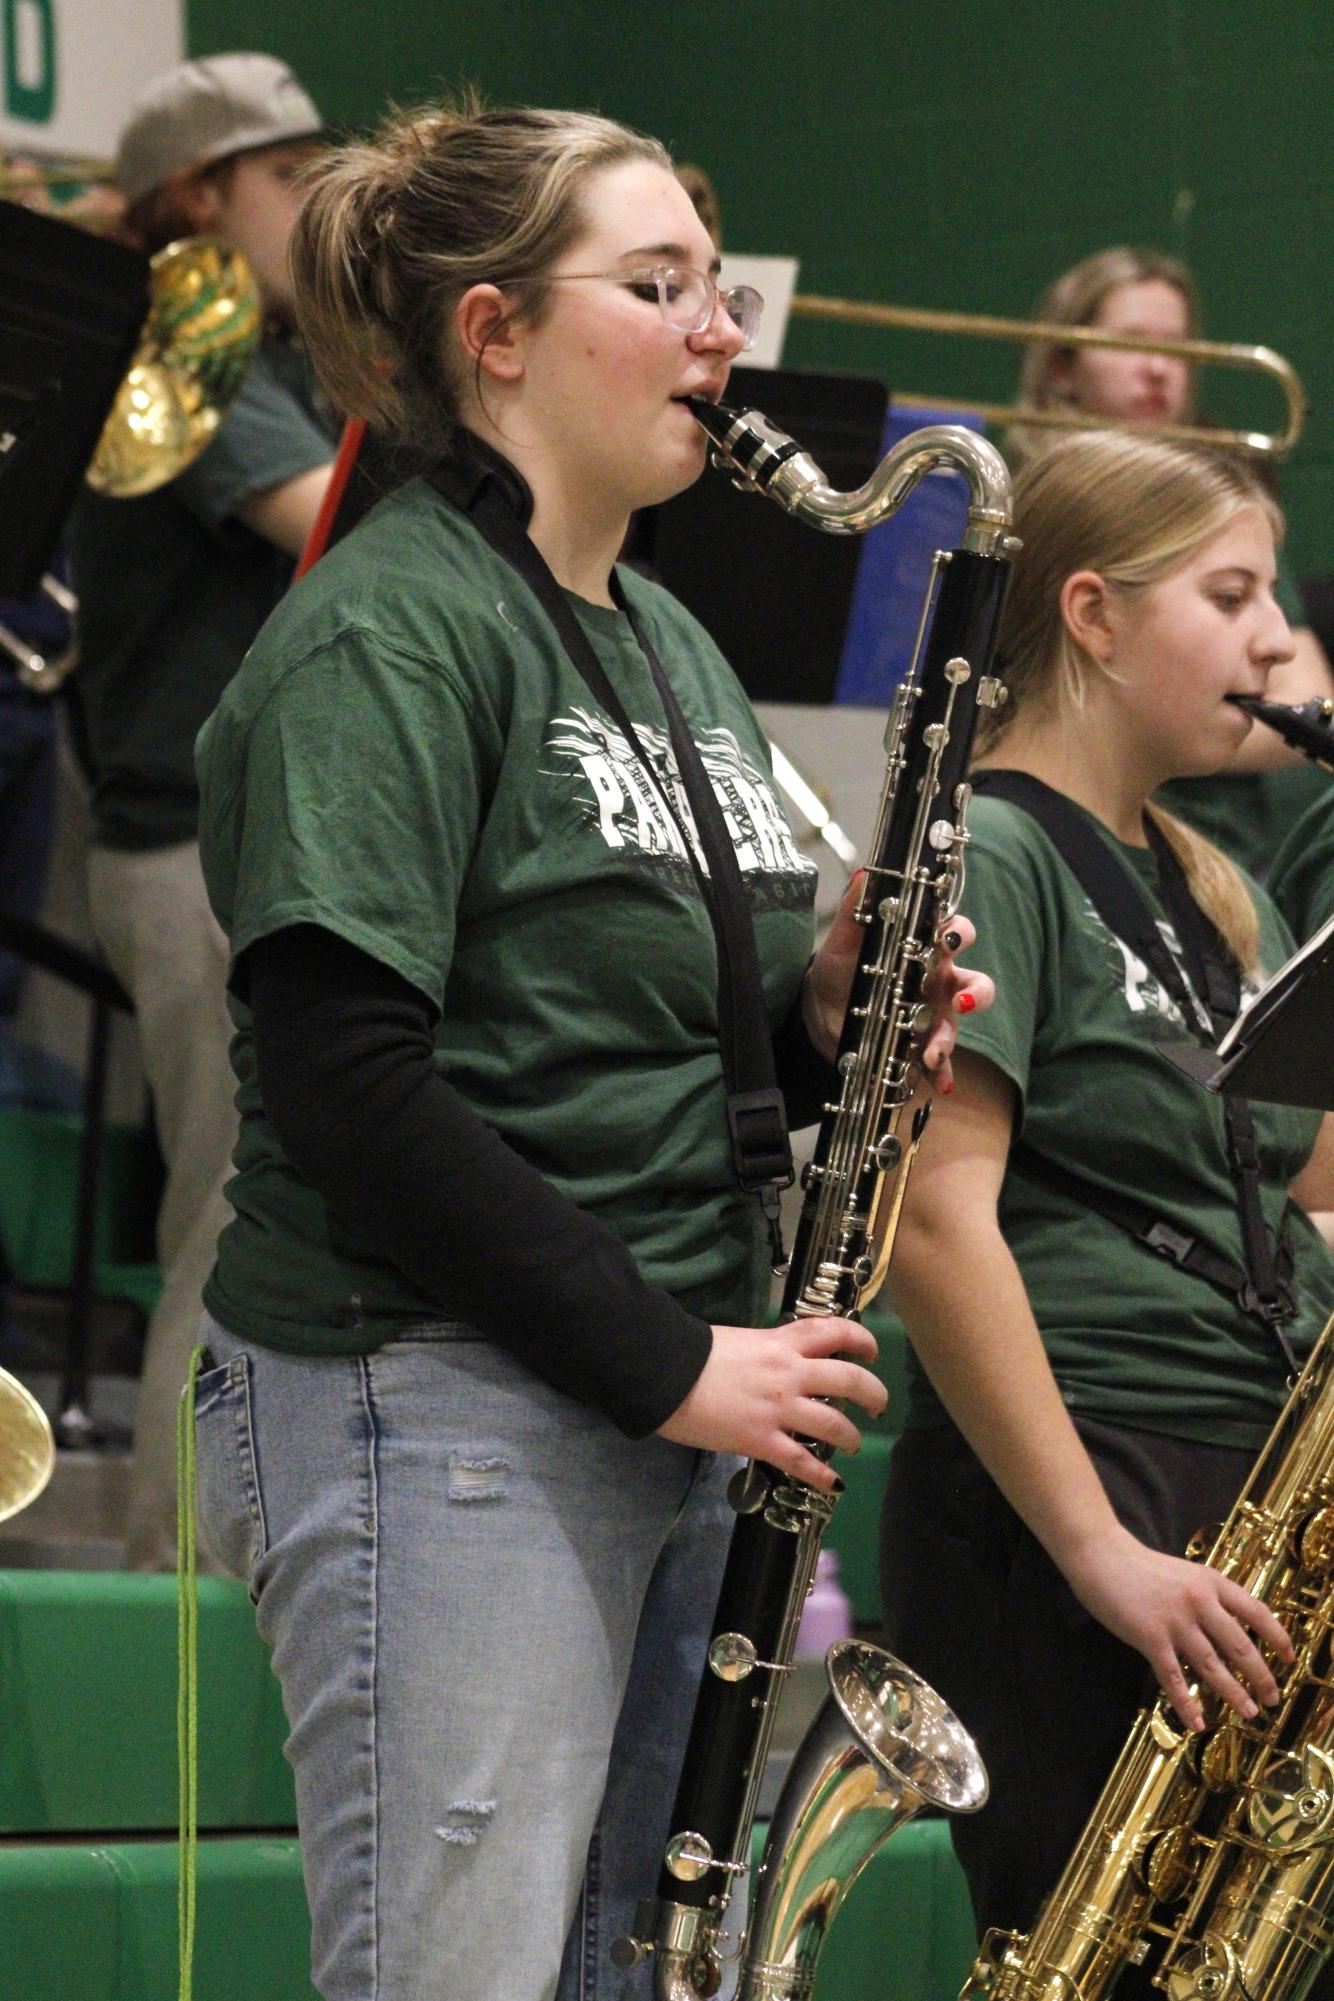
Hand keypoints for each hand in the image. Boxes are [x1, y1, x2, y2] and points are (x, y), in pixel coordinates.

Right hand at [657, 1316, 887, 1489]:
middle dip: (873, 1393)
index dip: (861, 1341)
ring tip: (855, 1443)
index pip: (835, 1332)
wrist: (666, 1374)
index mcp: (782, 1343)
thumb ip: (770, 1350)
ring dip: (853, 1436)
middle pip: (849, 1379)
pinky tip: (834, 1483)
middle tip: (878, 1405)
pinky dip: (823, 1475)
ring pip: (835, 1423)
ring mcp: (778, 1408)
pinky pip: (802, 1461)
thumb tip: (784, 1362)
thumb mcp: (743, 1340)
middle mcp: (790, 1373)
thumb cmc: (697, 1354)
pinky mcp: (761, 1440)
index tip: (871, 1353)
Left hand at [799, 877, 993, 1091]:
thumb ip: (856, 909)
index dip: (959, 935)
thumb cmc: (841, 967)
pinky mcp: (919, 1044)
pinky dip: (942, 1072)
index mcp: (925, 948)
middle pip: (975, 984)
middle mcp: (938, 981)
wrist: (819, 1011)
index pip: (956, 934)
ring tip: (933, 1053)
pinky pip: (940, 1060)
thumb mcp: (844, 940)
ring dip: (949, 1038)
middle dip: (975, 994)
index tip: (949, 939)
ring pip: (957, 1025)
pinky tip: (939, 1082)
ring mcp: (932, 1015)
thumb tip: (865, 875)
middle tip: (961, 1002)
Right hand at [1065, 1524, 1293, 1730]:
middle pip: (1240, 1645)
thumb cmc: (1142, 1566)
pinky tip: (1197, 1723)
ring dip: (1234, 1693)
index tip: (1288, 1659)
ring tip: (1249, 1712)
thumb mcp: (1186, 1574)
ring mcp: (1174, 1620)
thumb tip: (1233, 1631)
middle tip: (1273, 1698)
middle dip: (1262, 1676)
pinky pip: (1173, 1677)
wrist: (1101, 1555)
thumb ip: (1209, 1597)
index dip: (1277, 1637)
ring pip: (1212, 1665)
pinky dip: (1186, 1703)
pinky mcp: (1149, 1637)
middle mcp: (1199, 1601)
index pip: (1257, 1612)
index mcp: (1211, 1582)